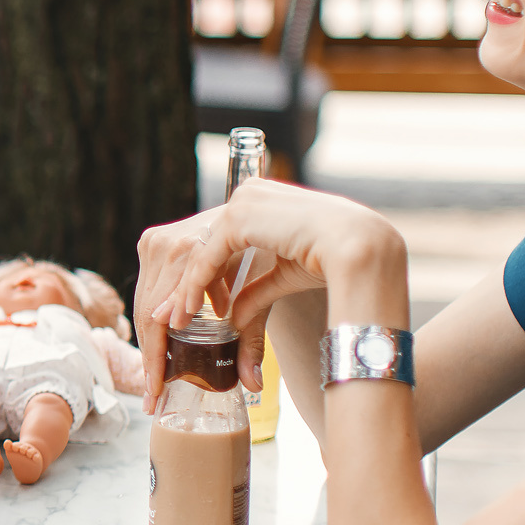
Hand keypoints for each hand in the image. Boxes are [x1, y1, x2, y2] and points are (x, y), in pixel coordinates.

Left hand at [133, 178, 397, 397]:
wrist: (359, 248)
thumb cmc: (332, 262)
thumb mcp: (281, 278)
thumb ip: (252, 293)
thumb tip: (230, 320)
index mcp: (255, 204)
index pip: (212, 244)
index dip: (194, 281)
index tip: (183, 313)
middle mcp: (244, 197)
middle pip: (195, 249)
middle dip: (177, 291)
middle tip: (164, 327)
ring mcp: (240, 202)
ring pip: (194, 254)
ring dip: (179, 293)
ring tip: (170, 327)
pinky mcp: (239, 216)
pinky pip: (204, 258)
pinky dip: (192, 288)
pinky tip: (185, 314)